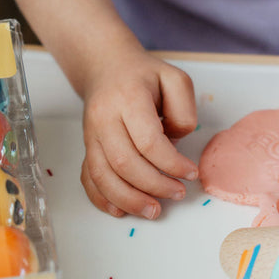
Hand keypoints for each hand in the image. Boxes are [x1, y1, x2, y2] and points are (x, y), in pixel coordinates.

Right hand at [79, 48, 197, 218]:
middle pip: (125, 163)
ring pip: (103, 175)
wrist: (106, 67)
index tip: (191, 173)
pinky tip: (121, 210)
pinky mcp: (86, 146)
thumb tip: (175, 141)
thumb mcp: (175, 79)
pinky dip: (102, 198)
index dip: (171, 164)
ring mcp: (91, 134)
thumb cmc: (144, 75)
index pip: (148, 141)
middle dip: (154, 185)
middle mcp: (104, 118)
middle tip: (178, 193)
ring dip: (129, 199)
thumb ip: (183, 109)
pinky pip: (88, 178)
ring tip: (154, 210)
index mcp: (128, 98)